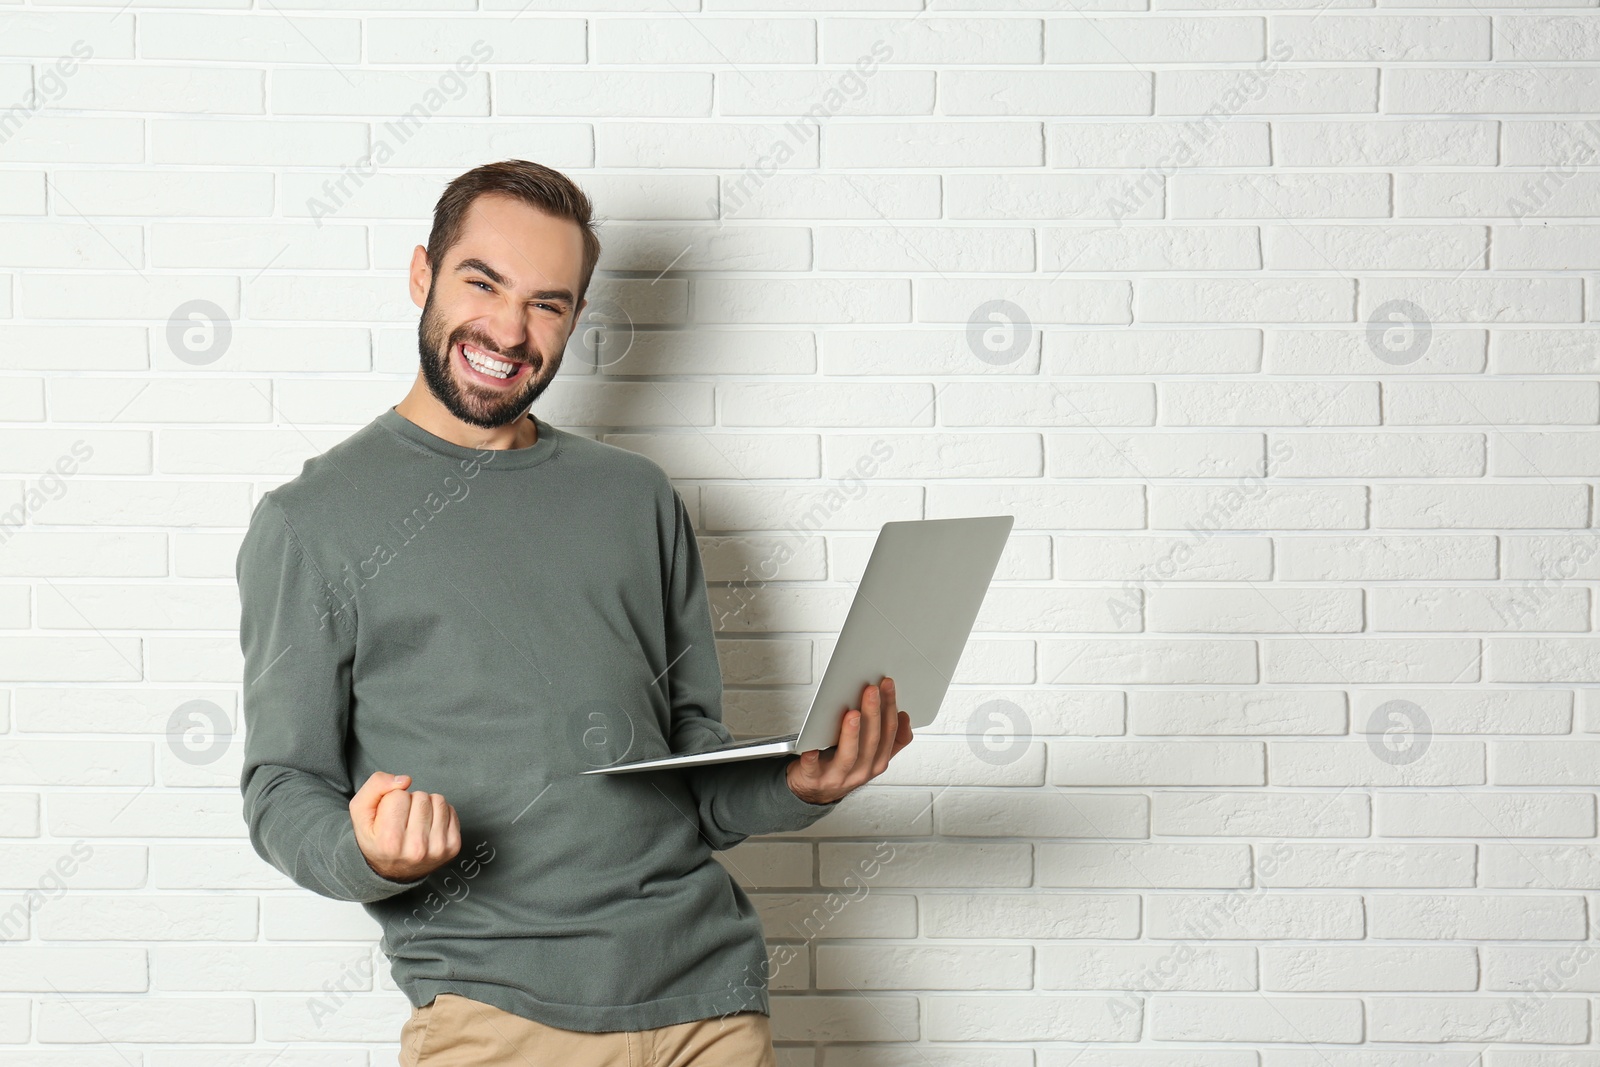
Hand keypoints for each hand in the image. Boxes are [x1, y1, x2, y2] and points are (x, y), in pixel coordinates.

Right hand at [350, 771, 460, 881]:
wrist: (391, 871)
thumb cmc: (375, 837)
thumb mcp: (360, 811)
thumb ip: (375, 786)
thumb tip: (405, 780)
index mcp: (390, 842)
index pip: (398, 796)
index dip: (391, 800)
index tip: (388, 817)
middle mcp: (416, 849)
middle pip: (420, 797)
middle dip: (410, 802)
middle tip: (402, 820)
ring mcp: (438, 849)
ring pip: (438, 800)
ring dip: (426, 805)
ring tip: (414, 822)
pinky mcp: (453, 846)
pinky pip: (451, 810)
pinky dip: (439, 813)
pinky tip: (427, 826)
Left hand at [786, 676, 911, 805]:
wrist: (816, 791)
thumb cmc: (843, 766)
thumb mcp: (873, 756)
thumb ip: (891, 740)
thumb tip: (903, 716)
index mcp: (877, 762)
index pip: (889, 732)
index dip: (890, 706)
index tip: (887, 685)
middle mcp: (861, 770)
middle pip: (871, 741)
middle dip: (873, 713)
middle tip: (871, 690)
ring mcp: (838, 776)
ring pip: (849, 756)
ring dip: (851, 734)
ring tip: (852, 713)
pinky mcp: (814, 778)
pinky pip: (813, 769)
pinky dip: (812, 758)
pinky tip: (811, 746)